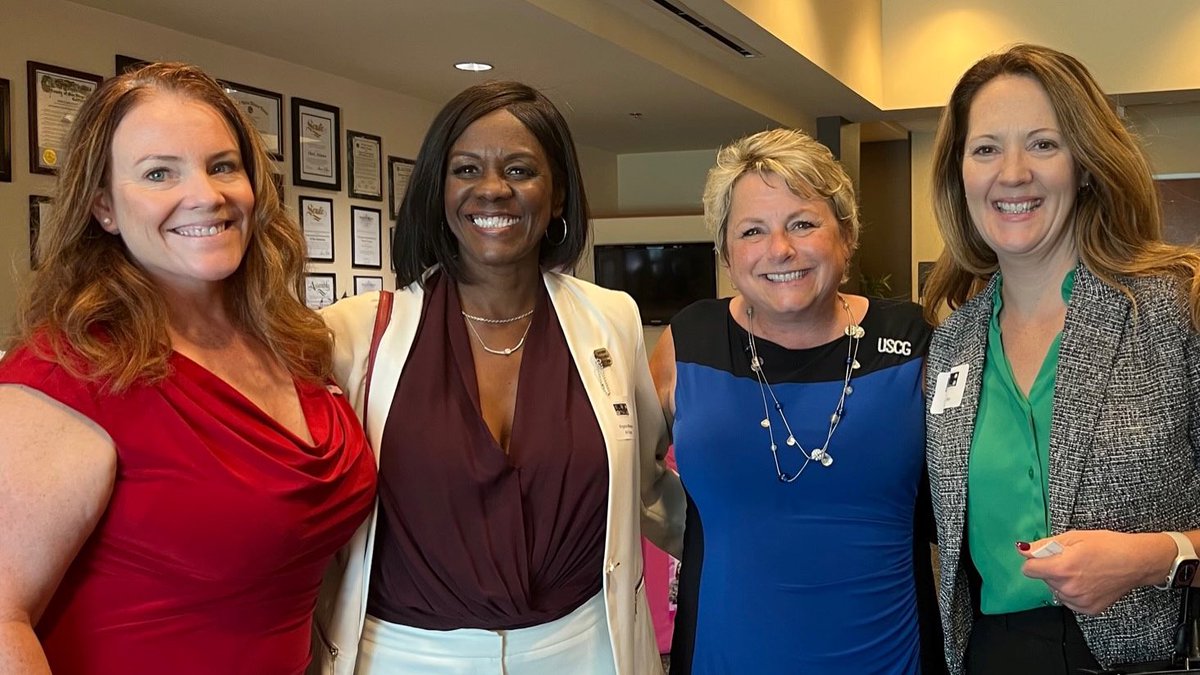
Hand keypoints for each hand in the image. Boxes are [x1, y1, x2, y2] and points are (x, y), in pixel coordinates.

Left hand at [1019, 530, 1174, 614]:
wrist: (1137, 562)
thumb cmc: (1108, 546)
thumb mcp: (1074, 537)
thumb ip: (1045, 545)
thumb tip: (1024, 550)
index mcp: (1062, 568)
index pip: (1028, 570)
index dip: (1034, 560)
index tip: (1043, 556)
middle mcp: (1069, 588)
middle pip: (1043, 579)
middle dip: (1051, 569)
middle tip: (1071, 559)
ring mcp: (1079, 601)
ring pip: (1056, 590)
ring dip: (1062, 581)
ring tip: (1082, 570)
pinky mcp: (1089, 609)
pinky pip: (1069, 600)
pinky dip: (1074, 592)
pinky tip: (1088, 581)